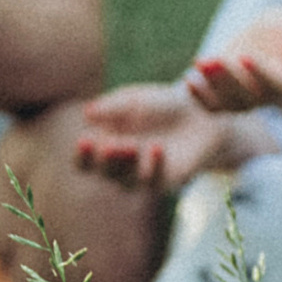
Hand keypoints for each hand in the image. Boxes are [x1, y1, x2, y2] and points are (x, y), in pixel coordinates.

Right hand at [73, 84, 240, 191]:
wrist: (199, 114)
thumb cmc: (159, 105)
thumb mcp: (133, 99)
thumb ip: (112, 107)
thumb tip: (88, 113)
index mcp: (104, 146)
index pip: (84, 161)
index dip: (82, 155)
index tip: (85, 140)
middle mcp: (119, 166)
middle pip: (102, 173)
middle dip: (105, 160)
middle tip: (112, 145)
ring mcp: (141, 175)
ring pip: (125, 181)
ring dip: (126, 164)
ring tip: (131, 146)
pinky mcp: (164, 181)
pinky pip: (153, 181)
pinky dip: (152, 165)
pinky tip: (156, 148)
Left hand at [186, 9, 281, 118]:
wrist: (274, 47)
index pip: (274, 85)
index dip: (260, 72)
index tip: (245, 56)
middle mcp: (267, 97)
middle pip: (248, 97)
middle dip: (228, 79)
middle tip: (213, 60)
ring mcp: (246, 100)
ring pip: (229, 103)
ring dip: (212, 86)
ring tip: (200, 62)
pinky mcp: (227, 96)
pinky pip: (214, 107)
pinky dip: (200, 99)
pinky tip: (188, 80)